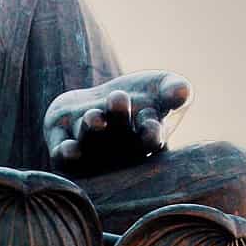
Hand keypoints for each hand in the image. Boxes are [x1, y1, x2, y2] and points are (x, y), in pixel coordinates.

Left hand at [44, 71, 191, 173]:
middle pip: (119, 138)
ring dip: (92, 131)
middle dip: (118, 119)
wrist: (97, 102)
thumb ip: (173, 90)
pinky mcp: (62, 150)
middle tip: (118, 98)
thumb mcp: (161, 88)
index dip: (151, 133)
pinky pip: (64, 158)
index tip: (151, 124)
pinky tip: (69, 148)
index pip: (151, 139)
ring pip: (90, 143)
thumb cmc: (140, 96)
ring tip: (94, 117)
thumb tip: (183, 91)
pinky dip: (66, 154)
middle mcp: (118, 151)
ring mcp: (90, 152)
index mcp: (145, 140)